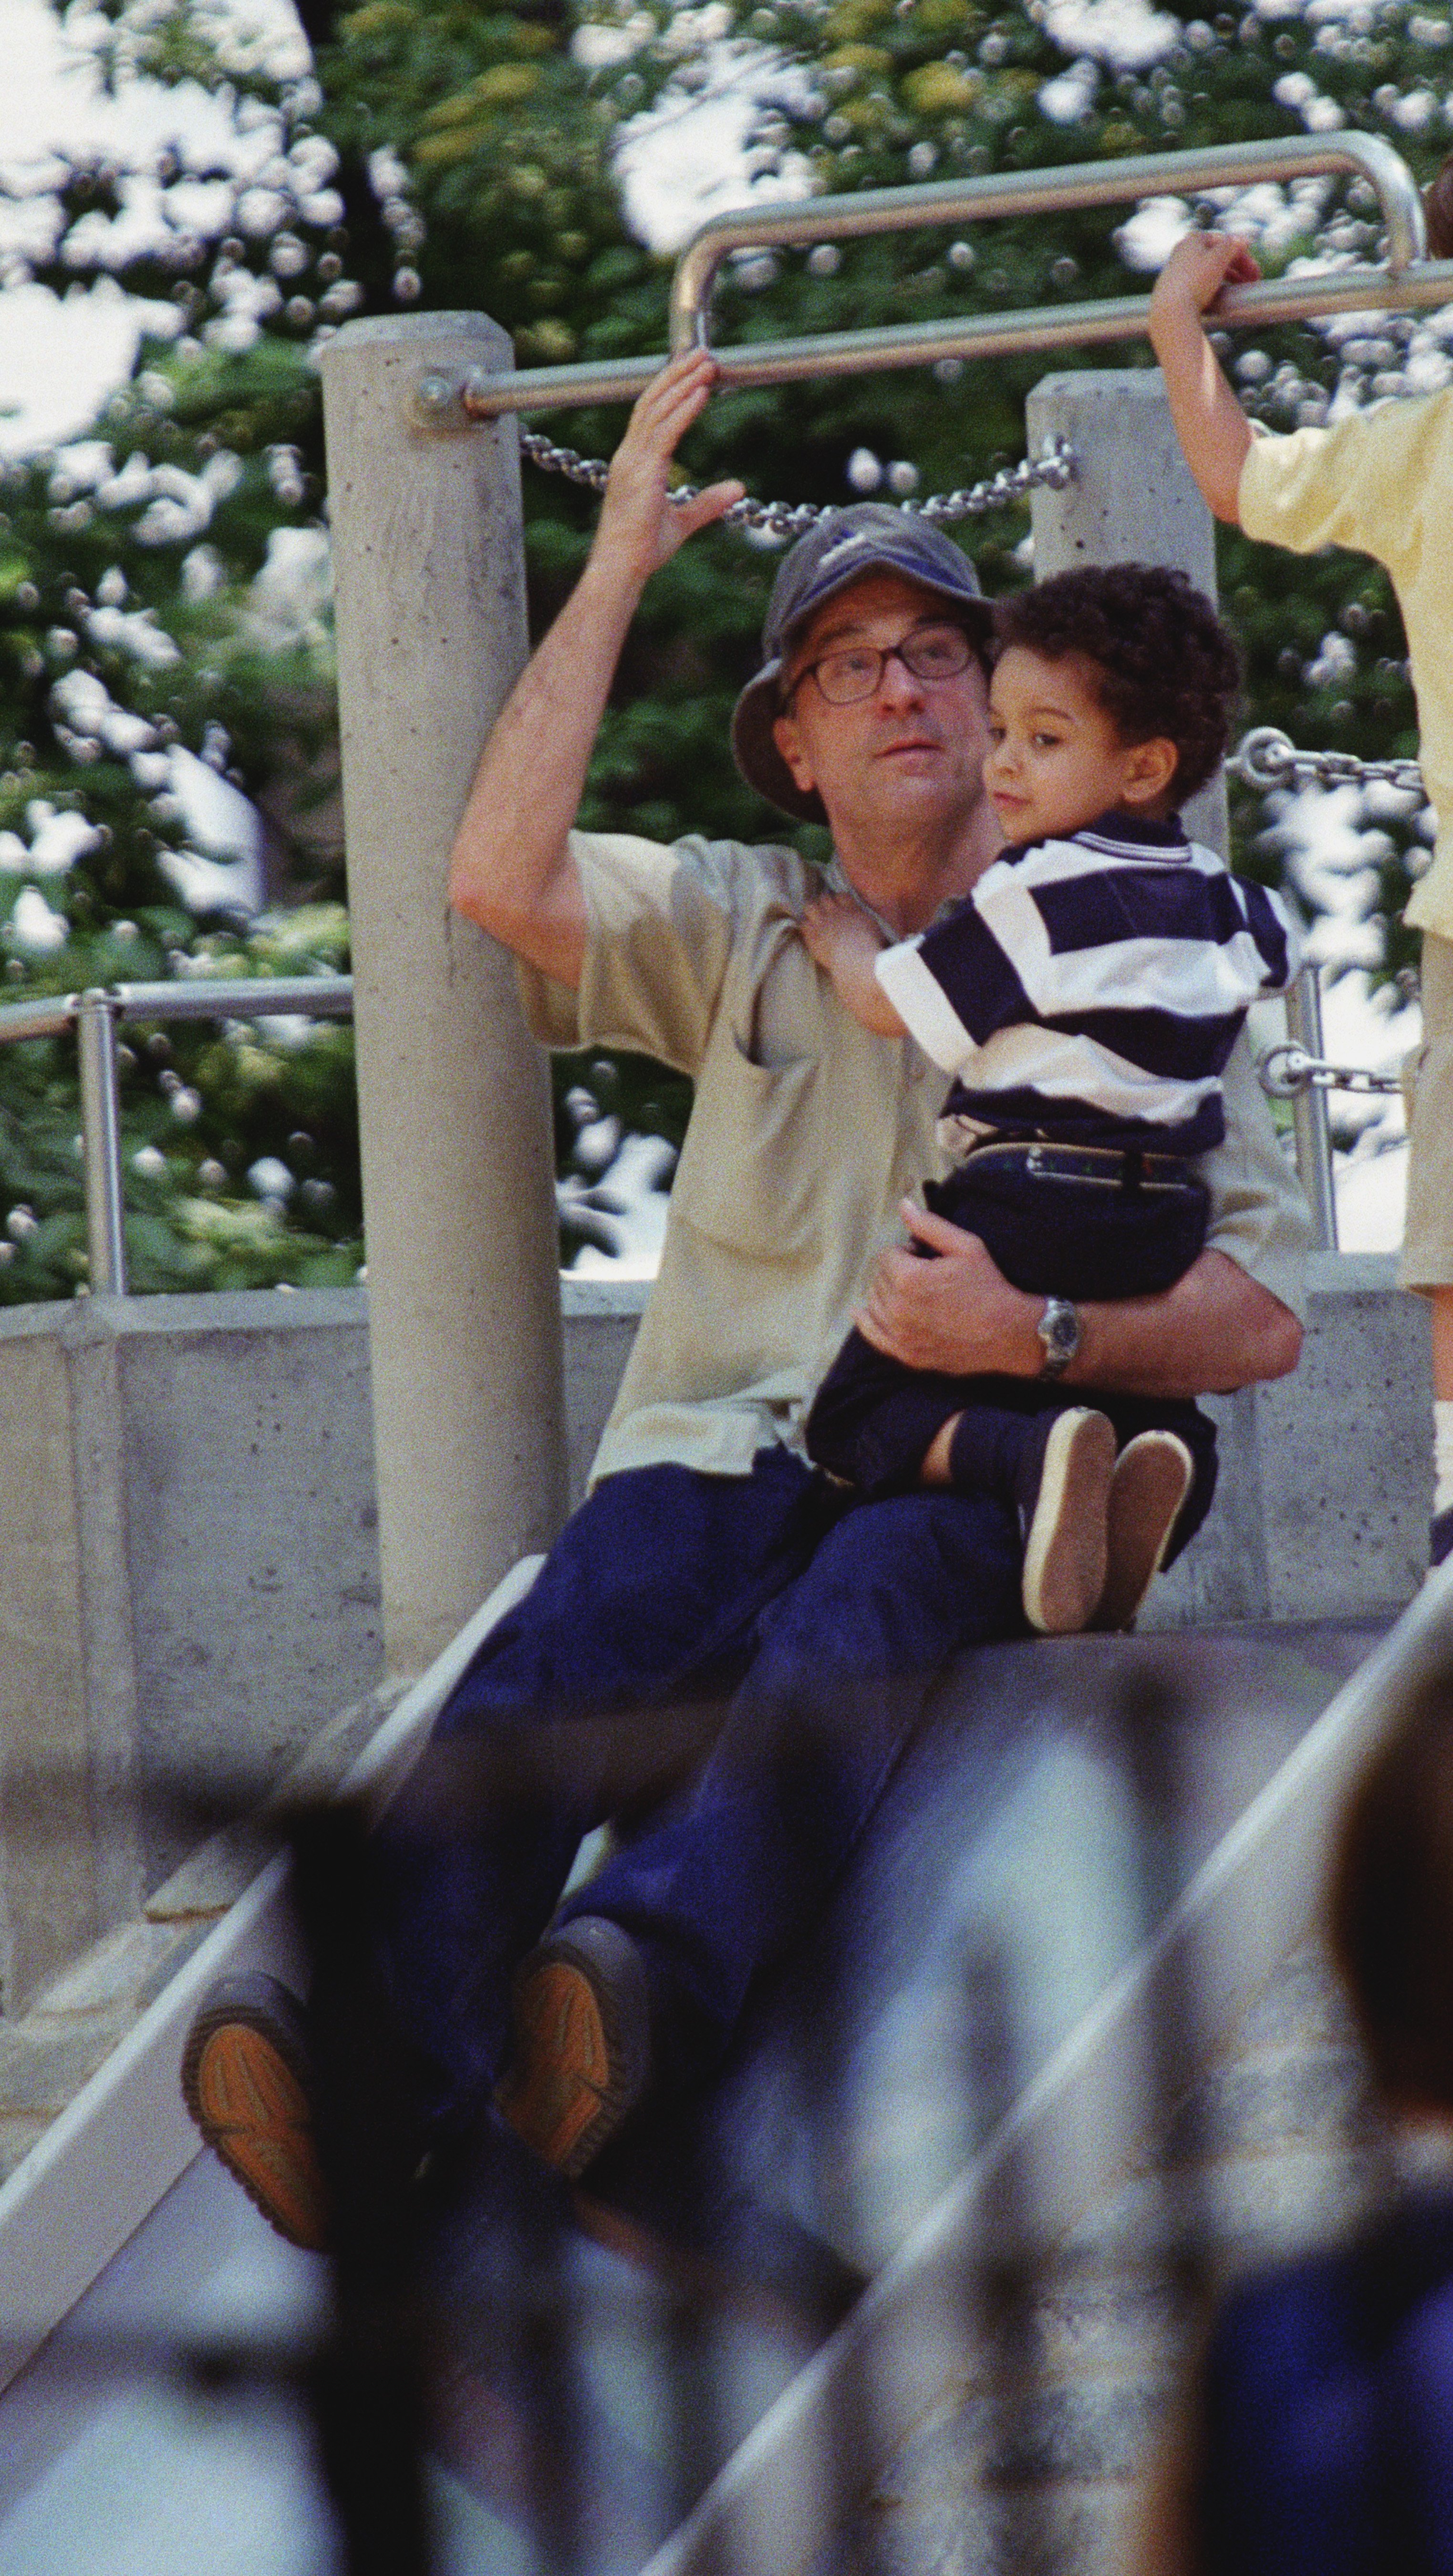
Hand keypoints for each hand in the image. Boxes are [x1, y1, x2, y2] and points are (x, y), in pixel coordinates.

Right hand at [593, 350, 745, 589]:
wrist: (621, 567)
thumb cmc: (643, 549)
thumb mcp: (683, 521)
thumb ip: (709, 502)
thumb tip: (738, 488)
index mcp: (634, 462)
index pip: (651, 413)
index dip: (671, 388)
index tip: (694, 372)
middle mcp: (629, 454)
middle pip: (654, 401)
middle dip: (678, 374)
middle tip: (704, 353)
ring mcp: (633, 460)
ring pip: (659, 409)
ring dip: (685, 383)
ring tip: (708, 364)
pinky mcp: (642, 471)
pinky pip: (665, 432)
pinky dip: (684, 410)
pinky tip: (702, 392)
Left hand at [798, 889, 884, 975]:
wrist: (856, 960)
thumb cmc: (871, 949)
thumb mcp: (877, 932)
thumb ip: (869, 924)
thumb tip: (869, 925)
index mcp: (854, 910)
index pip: (842, 895)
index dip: (839, 900)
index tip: (839, 907)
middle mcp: (836, 912)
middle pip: (824, 897)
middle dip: (823, 903)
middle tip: (825, 913)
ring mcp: (823, 922)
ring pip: (809, 906)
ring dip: (811, 911)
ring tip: (814, 920)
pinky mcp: (812, 935)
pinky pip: (803, 924)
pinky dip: (805, 927)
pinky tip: (809, 934)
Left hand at [856, 1200, 1041, 1374]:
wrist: (1009, 1334)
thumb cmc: (989, 1287)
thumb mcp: (966, 1247)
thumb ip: (929, 1225)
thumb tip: (903, 1205)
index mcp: (909, 1280)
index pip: (886, 1255)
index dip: (906, 1251)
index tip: (924, 1255)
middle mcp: (898, 1310)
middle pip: (878, 1278)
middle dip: (896, 1270)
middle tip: (923, 1272)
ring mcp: (900, 1335)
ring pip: (873, 1303)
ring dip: (886, 1292)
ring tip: (912, 1291)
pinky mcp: (906, 1354)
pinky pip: (872, 1334)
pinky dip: (866, 1320)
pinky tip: (862, 1311)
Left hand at [1149, 230, 1260, 328]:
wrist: (1171, 312)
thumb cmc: (1195, 282)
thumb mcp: (1218, 257)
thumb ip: (1232, 245)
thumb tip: (1241, 239)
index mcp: (1193, 239)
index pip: (1225, 241)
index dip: (1243, 253)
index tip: (1255, 268)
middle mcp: (1183, 252)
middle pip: (1218, 256)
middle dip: (1238, 267)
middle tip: (1254, 280)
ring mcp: (1177, 271)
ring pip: (1210, 270)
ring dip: (1230, 277)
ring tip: (1242, 288)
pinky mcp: (1174, 289)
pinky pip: (1200, 283)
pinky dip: (1214, 286)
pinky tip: (1223, 295)